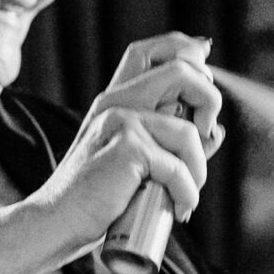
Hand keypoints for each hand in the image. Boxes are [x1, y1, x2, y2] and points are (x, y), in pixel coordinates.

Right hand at [28, 33, 220, 262]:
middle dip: (209, 100)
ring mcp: (120, 121)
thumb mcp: (136, 163)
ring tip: (185, 195)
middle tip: (206, 139)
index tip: (206, 76)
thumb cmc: (97, 199)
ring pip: (189, 132)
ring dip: (198, 170)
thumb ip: (168, 142)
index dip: (184, 50)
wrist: (57, 223)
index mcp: (115, 100)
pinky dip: (186, 193)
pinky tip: (179, 207)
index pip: (149, 51)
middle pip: (180, 71)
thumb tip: (216, 131)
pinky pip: (178, 168)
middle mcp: (115, 102)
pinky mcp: (127, 148)